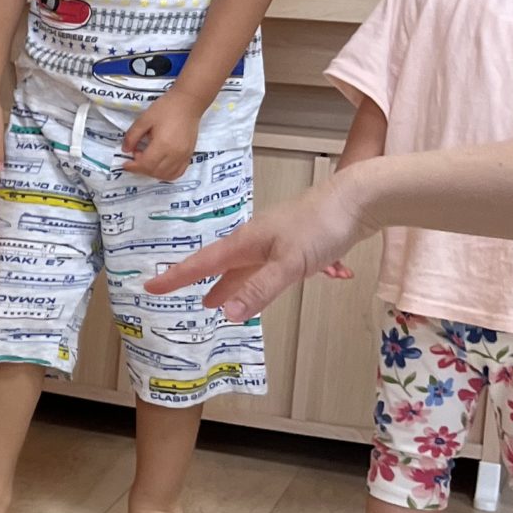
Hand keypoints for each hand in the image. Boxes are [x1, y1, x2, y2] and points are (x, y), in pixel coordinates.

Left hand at [122, 91, 201, 180]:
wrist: (188, 103)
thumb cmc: (165, 108)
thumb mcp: (144, 119)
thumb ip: (132, 136)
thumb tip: (125, 150)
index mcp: (163, 145)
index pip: (146, 164)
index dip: (133, 167)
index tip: (125, 163)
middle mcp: (175, 154)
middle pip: (155, 172)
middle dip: (141, 168)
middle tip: (137, 154)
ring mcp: (184, 156)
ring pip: (166, 175)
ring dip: (153, 173)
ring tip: (147, 159)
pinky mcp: (189, 155)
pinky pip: (178, 172)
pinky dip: (166, 174)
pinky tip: (159, 165)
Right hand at [144, 172, 368, 317]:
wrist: (360, 198)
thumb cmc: (322, 225)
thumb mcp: (289, 264)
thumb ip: (259, 289)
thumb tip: (227, 314)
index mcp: (247, 242)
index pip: (204, 264)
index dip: (177, 276)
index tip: (151, 286)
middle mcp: (259, 239)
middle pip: (228, 266)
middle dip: (213, 285)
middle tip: (195, 301)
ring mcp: (282, 239)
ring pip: (257, 267)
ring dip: (247, 285)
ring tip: (231, 302)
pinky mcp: (305, 241)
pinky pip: (292, 263)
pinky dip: (304, 272)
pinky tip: (334, 274)